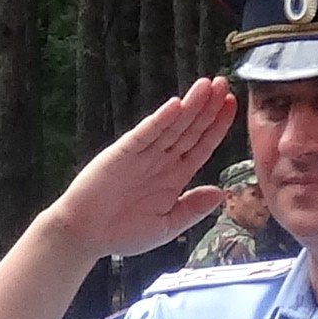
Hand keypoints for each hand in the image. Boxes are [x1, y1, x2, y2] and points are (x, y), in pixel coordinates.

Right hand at [47, 77, 243, 259]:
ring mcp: (143, 154)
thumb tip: (220, 193)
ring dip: (189, 105)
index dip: (218, 126)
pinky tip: (175, 106)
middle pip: (191, 129)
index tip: (232, 105)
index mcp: (175, 176)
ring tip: (207, 85)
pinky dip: (159, 120)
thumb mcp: (166, 226)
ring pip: (172, 126)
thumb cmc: (123, 233)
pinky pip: (145, 134)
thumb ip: (192, 209)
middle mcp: (162, 160)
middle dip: (208, 107)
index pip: (202, 145)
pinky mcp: (122, 152)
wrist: (85, 235)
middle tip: (225, 83)